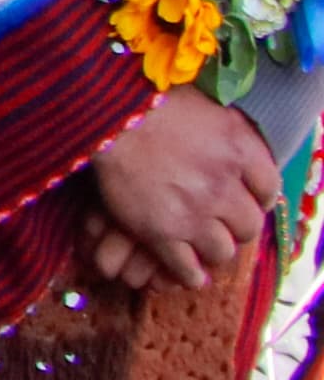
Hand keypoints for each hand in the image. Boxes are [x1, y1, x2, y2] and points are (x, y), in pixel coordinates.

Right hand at [87, 89, 277, 291]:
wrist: (110, 119)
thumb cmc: (156, 104)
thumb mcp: (213, 110)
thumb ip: (236, 134)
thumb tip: (240, 151)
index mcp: (241, 154)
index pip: (269, 190)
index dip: (258, 199)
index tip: (247, 200)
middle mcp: (224, 188)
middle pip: (248, 226)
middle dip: (236, 226)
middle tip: (222, 224)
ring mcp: (193, 214)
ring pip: (221, 251)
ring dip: (216, 251)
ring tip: (204, 247)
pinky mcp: (160, 233)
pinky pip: (186, 268)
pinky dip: (190, 275)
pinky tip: (189, 275)